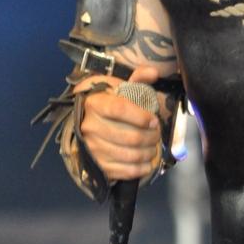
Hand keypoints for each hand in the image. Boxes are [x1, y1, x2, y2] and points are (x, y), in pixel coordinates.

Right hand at [77, 65, 161, 182]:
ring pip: (129, 155)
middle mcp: (89, 126)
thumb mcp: (119, 87)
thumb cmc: (108, 102)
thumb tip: (154, 73)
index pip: (120, 109)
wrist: (85, 121)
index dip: (141, 117)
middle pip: (128, 136)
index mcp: (95, 103)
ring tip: (154, 147)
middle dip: (151, 137)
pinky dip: (140, 169)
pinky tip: (148, 163)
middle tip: (157, 135)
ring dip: (148, 153)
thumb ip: (138, 78)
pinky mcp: (96, 164)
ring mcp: (91, 147)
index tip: (154, 121)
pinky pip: (123, 171)